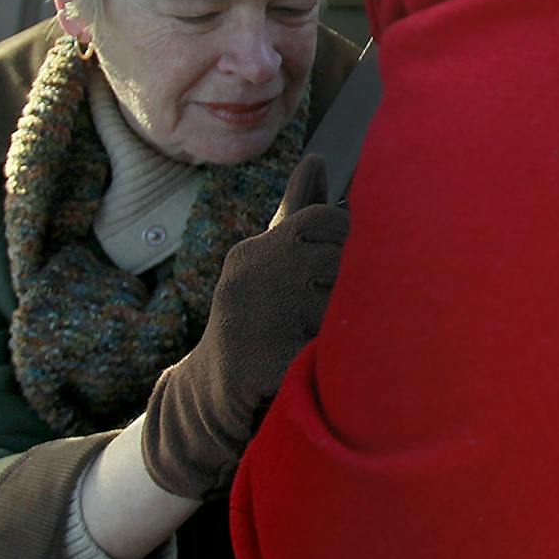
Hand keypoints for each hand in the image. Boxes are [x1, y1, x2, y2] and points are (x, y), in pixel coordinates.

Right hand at [140, 155, 347, 498]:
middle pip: (342, 262)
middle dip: (348, 291)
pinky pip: (328, 354)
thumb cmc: (258, 321)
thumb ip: (298, 213)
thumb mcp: (272, 264)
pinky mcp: (258, 366)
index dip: (348, 242)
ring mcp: (249, 321)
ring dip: (342, 331)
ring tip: (315, 345)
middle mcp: (248, 277)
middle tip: (325, 318)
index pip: (329, 221)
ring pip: (341, 308)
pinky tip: (312, 369)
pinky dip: (331, 364)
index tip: (337, 271)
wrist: (210, 400)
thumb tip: (317, 157)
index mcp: (254, 251)